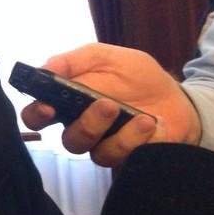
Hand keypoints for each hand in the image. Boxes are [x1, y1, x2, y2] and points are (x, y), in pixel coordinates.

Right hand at [19, 43, 202, 166]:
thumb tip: (44, 69)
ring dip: (109, 128)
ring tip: (128, 110)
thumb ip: (73, 60)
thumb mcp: (105, 57)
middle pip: (64, 139)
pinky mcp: (125, 157)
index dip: (36, 114)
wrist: (177, 99)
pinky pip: (119, 155)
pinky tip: (147, 122)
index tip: (49, 107)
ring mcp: (102, 145)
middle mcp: (80, 127)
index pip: (37, 115)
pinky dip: (133, 137)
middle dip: (83, 124)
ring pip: (91, 150)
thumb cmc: (135, 76)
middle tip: (103, 105)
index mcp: (67, 102)